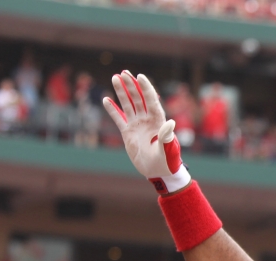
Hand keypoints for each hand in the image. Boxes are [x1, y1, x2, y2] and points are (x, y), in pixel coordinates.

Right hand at [102, 71, 188, 193]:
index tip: (140, 76)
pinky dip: (112, 110)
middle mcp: (148, 120)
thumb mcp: (169, 151)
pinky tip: (105, 99)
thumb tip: (170, 123)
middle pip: (139, 99)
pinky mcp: (128, 133)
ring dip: (122, 92)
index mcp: (158, 122)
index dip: (146, 88)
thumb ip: (167, 137)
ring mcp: (137, 125)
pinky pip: (119, 118)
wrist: (157, 172)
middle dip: (132, 85)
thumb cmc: (167, 162)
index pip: (152, 101)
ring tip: (115, 77)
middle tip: (124, 72)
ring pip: (128, 105)